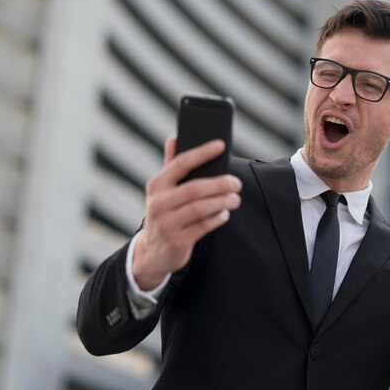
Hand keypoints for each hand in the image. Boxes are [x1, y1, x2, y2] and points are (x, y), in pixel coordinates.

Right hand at [132, 137, 241, 289]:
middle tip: (236, 183)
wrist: (152, 252)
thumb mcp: (163, 191)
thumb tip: (173, 138)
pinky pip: (202, 226)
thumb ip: (170, 166)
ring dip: (222, 202)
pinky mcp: (177, 241)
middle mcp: (158, 203)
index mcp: (156, 185)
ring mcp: (166, 223)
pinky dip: (217, 218)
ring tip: (235, 199)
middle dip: (219, 184)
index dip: (201, 153)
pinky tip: (225, 213)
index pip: (180, 164)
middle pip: (194, 189)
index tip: (221, 145)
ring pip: (199, 209)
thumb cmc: (165, 213)